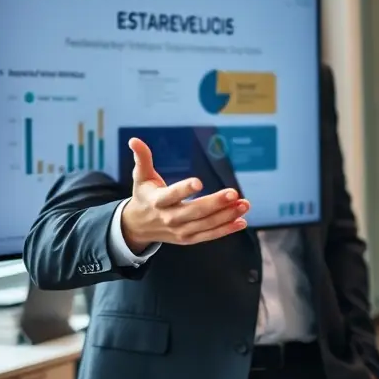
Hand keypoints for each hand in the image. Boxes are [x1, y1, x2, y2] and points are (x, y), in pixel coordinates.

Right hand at [120, 137, 249, 252]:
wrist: (137, 226)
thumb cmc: (144, 196)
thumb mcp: (141, 177)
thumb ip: (142, 158)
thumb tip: (134, 140)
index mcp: (157, 201)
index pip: (171, 195)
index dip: (184, 189)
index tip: (199, 181)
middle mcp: (169, 217)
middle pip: (194, 211)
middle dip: (215, 203)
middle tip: (234, 193)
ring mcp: (180, 230)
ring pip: (205, 224)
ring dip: (227, 216)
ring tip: (244, 205)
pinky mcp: (188, 238)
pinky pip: (209, 235)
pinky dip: (226, 230)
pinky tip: (241, 221)